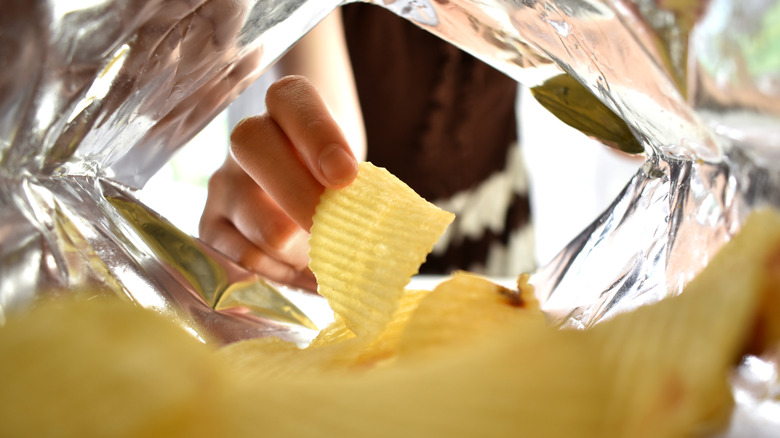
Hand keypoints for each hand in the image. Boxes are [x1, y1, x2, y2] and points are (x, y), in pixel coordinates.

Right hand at [199, 75, 358, 290]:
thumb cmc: (336, 180)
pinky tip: (301, 270)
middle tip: (342, 232)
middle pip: (257, 150)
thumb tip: (364, 233)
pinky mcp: (210, 226)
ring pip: (266, 226)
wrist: (301, 199)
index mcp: (287, 108)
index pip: (290, 99)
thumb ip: (356, 187)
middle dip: (307, 202)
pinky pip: (250, 260)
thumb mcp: (350, 169)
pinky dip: (284, 274)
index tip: (345, 173)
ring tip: (324, 254)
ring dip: (306, 252)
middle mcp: (246, 138)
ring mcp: (223, 183)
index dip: (317, 135)